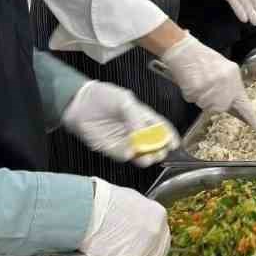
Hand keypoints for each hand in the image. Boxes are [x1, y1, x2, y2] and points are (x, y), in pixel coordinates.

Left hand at [61, 82, 178, 166]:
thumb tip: (145, 134)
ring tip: (149, 155)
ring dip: (148, 157)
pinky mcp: (114, 150)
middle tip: (161, 150)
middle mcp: (137, 131)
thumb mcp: (124, 101)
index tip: (175, 144)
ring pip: (142, 154)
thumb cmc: (103, 97)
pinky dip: (131, 158)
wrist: (80, 104)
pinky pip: (126, 157)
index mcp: (144, 117)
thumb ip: (136, 117)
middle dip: (161, 149)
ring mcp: (126, 141)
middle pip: (155, 145)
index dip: (170, 136)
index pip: (162, 129)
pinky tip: (133, 154)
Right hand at [79, 180, 169, 255]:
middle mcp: (155, 235)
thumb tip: (141, 228)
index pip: (163, 240)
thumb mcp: (133, 202)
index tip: (150, 255)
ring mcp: (142, 251)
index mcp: (158, 217)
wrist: (88, 209)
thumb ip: (143, 218)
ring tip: (108, 252)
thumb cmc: (105, 202)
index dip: (155, 249)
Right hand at [157, 32, 255, 117]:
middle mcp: (225, 83)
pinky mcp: (197, 90)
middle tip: (206, 87)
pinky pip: (193, 100)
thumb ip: (229, 84)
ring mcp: (211, 88)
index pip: (243, 101)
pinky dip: (190, 94)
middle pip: (221, 106)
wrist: (184, 50)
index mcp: (233, 76)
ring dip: (201, 98)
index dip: (251, 116)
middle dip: (214, 101)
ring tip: (197, 81)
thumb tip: (230, 99)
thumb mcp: (222, 68)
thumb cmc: (201, 57)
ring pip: (206, 105)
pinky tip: (190, 81)